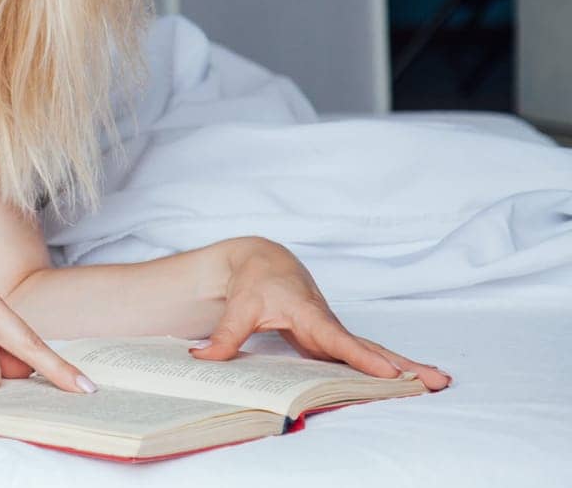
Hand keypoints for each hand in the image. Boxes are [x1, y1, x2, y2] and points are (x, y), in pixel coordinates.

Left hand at [191, 237, 451, 391]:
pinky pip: (362, 356)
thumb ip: (225, 334)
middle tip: (439, 380)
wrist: (263, 262)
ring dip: (404, 367)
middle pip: (369, 346)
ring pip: (372, 351)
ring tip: (439, 383)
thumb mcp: (238, 305)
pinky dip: (386, 368)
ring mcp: (333, 333)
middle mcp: (327, 324)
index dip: (362, 357)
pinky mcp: (332, 341)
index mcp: (308, 312)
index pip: (337, 338)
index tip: (391, 372)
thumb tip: (204, 359)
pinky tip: (407, 383)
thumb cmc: (254, 280)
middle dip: (403, 364)